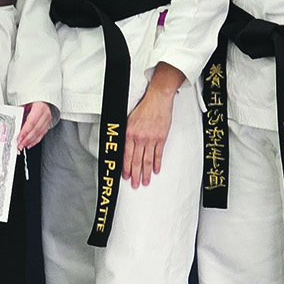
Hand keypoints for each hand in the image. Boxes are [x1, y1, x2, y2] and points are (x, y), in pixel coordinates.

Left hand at [17, 101, 52, 148]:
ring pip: (39, 133)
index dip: (25, 131)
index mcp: (40, 108)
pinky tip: (30, 144)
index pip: (31, 122)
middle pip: (36, 129)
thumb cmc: (34, 100)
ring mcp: (48, 120)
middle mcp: (45, 115)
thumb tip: (13, 120)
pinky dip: (35, 140)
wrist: (44, 100)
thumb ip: (20, 111)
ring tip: (23, 145)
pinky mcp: (48, 124)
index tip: (19, 137)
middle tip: (20, 145)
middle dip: (27, 139)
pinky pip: (42, 134)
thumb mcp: (26, 102)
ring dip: (31, 141)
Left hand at [123, 63, 183, 187]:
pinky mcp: (161, 138)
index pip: (126, 156)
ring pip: (147, 160)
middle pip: (137, 161)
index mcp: (129, 134)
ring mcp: (151, 139)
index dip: (126, 168)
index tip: (125, 176)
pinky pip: (158, 154)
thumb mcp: (128, 120)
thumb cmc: (143, 108)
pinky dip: (157, 163)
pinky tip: (155, 170)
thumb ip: (126, 135)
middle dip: (135, 175)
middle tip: (135, 184)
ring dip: (146, 173)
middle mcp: (140, 138)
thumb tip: (123, 148)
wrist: (158, 99)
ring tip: (145, 181)